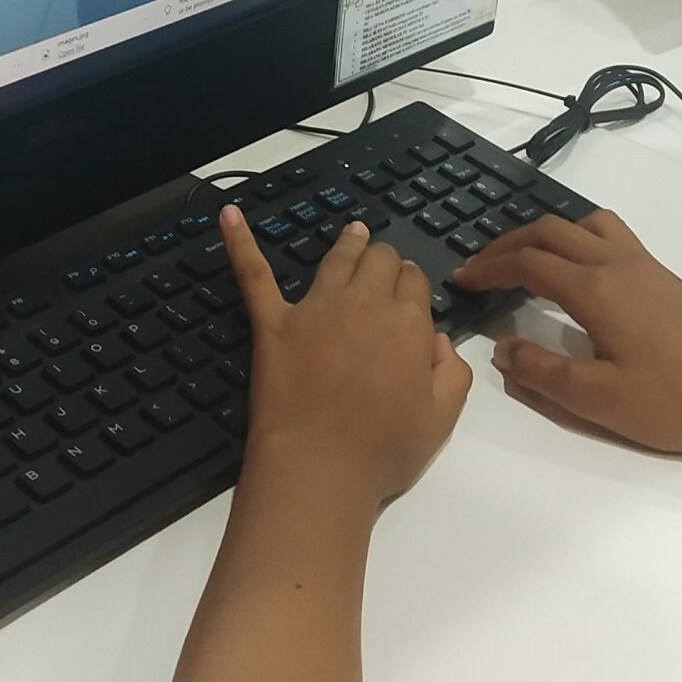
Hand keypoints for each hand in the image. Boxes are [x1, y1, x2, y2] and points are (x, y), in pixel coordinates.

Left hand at [222, 205, 472, 509]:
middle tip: (386, 269)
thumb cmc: (384, 450)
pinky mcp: (273, 323)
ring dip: (349, 243)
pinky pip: (255, 275)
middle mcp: (365, 304)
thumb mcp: (442, 418)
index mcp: (408, 324)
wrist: (318, 466)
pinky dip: (240, 242)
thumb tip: (442, 343)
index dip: (413, 286)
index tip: (410, 294)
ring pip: (337, 260)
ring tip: (354, 232)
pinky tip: (228, 215)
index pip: (415, 283)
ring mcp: (315, 309)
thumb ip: (453, 373)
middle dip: (387, 261)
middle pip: (381, 262)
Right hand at [452, 211, 681, 456]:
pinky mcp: (665, 278)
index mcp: (597, 289)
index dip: (488, 267)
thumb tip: (503, 346)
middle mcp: (619, 264)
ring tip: (525, 262)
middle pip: (551, 231)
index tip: (460, 281)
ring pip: (585, 224)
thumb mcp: (597, 399)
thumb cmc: (673, 402)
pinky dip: (577, 240)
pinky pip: (610, 236)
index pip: (528, 263)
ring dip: (547, 234)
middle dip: (508, 243)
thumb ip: (542, 372)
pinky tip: (577, 276)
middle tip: (480, 267)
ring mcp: (646, 266)